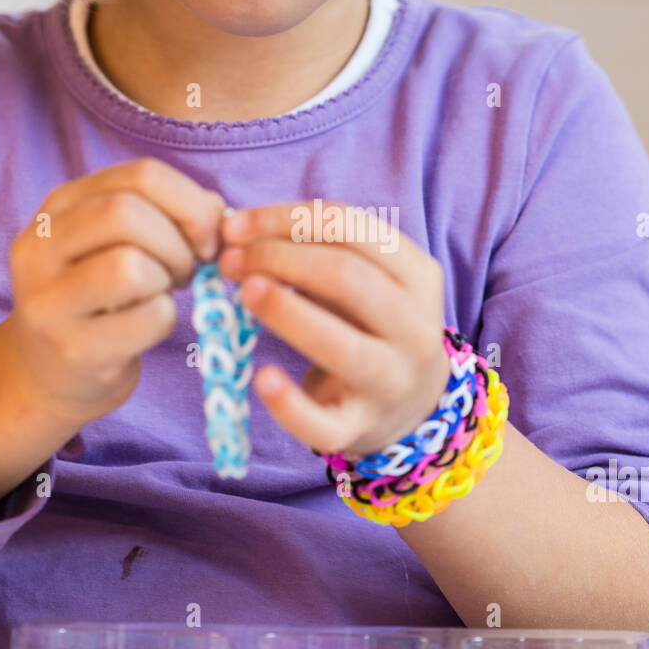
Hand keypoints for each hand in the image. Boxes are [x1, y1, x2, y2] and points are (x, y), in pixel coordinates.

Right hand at [5, 158, 224, 426]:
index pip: (140, 175)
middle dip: (178, 241)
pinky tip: (150, 325)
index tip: (207, 236)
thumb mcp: (119, 243)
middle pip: (127, 213)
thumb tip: (218, 211)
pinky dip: (167, 319)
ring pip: (130, 265)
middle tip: (188, 269)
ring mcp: (49, 301)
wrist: (52, 375)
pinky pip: (147, 317)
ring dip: (168, 279)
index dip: (190, 201)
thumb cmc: (100, 299)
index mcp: (58, 208)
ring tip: (164, 293)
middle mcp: (39, 247)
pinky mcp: (73, 348)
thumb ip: (164, 214)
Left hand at [217, 201, 450, 459]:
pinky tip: (262, 378)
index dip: (285, 219)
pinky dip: (288, 404)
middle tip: (229, 261)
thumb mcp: (366, 281)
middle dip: (278, 259)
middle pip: (346, 277)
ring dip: (285, 312)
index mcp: (419, 276)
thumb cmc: (371, 326)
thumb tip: (236, 231)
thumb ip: (315, 252)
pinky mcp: (360, 429)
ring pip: (341, 345)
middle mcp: (415, 328)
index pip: (351, 228)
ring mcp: (391, 383)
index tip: (235, 225)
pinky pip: (322, 424)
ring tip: (242, 293)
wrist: (412, 406)